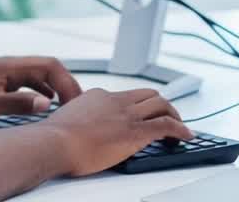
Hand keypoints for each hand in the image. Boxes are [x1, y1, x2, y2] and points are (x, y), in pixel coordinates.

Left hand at [0, 56, 82, 124]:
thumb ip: (18, 104)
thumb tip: (46, 104)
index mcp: (9, 66)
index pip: (50, 65)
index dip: (67, 82)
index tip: (75, 101)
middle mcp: (9, 65)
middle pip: (48, 69)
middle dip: (65, 85)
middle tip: (77, 105)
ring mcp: (5, 72)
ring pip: (39, 76)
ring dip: (54, 88)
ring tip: (65, 107)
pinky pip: (28, 83)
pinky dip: (41, 92)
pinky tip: (43, 104)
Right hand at [42, 88, 191, 176]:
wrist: (54, 143)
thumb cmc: (53, 139)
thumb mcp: (66, 121)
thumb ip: (78, 122)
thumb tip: (78, 132)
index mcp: (97, 97)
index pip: (125, 96)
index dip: (136, 106)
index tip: (139, 115)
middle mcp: (115, 101)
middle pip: (148, 94)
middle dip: (161, 105)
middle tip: (167, 117)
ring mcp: (126, 115)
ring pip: (161, 104)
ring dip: (173, 115)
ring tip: (179, 128)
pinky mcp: (136, 131)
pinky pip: (166, 125)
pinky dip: (180, 129)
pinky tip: (185, 136)